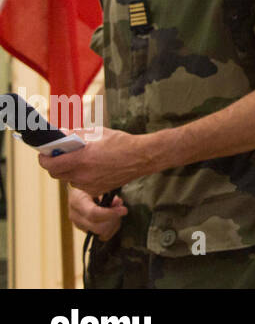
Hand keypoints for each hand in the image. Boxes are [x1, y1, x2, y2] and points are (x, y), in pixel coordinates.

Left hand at [38, 127, 153, 197]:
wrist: (142, 157)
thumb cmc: (121, 142)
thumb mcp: (98, 133)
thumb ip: (77, 134)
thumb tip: (62, 134)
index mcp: (82, 158)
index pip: (50, 164)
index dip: (44, 159)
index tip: (44, 153)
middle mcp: (83, 174)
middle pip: (56, 174)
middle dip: (55, 165)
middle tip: (60, 156)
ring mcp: (89, 185)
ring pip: (68, 180)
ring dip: (69, 171)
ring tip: (80, 161)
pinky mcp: (97, 190)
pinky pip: (81, 185)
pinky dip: (82, 177)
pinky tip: (93, 168)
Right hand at [67, 186, 127, 239]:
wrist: (77, 189)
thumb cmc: (90, 184)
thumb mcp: (98, 184)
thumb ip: (108, 191)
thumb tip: (117, 202)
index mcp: (77, 201)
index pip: (93, 214)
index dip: (111, 214)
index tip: (124, 210)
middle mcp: (75, 216)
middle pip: (98, 228)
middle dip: (114, 220)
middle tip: (121, 209)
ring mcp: (78, 224)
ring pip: (101, 233)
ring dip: (114, 224)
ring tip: (117, 211)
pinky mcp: (85, 229)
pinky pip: (102, 235)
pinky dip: (111, 227)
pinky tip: (114, 217)